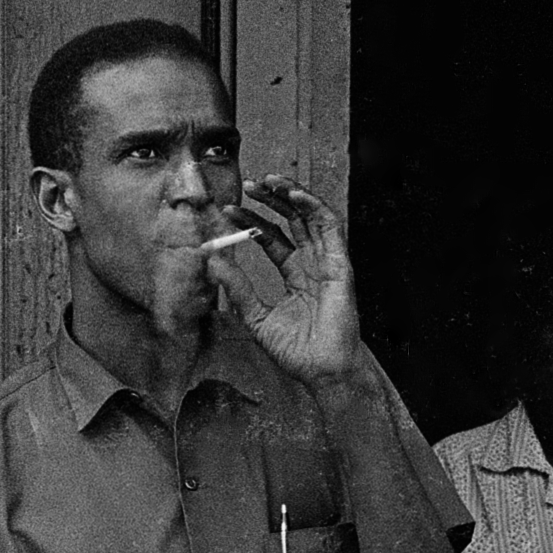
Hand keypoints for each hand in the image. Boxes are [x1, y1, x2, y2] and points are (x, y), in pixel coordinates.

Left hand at [204, 178, 361, 383]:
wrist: (321, 371)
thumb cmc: (295, 352)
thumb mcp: (256, 317)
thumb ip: (236, 288)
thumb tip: (211, 261)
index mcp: (294, 274)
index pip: (271, 238)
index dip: (251, 222)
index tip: (229, 210)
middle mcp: (311, 263)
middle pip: (292, 220)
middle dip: (271, 199)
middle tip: (249, 185)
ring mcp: (327, 261)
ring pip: (311, 216)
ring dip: (291, 194)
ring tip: (269, 181)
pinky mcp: (341, 263)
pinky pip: (330, 226)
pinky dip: (314, 207)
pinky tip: (294, 195)